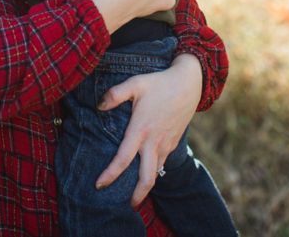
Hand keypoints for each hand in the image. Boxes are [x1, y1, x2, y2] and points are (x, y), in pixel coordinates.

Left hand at [95, 54, 202, 205]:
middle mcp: (154, 142)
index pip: (123, 158)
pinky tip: (147, 170)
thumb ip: (115, 94)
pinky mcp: (173, 142)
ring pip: (156, 172)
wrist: (189, 84)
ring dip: (146, 184)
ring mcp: (165, 144)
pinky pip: (162, 162)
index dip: (110, 174)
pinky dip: (154, 171)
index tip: (99, 184)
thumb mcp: (135, 83)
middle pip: (147, 178)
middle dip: (137, 195)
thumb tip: (99, 106)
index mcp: (141, 130)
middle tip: (128, 206)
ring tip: (136, 192)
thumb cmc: (159, 83)